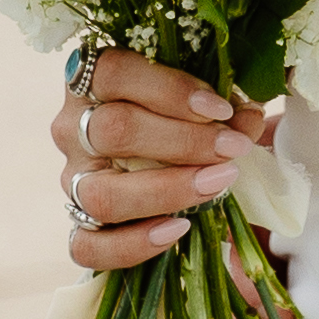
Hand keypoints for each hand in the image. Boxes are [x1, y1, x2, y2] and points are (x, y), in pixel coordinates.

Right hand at [54, 50, 312, 318]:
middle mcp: (71, 126)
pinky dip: (134, 244)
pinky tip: (178, 229)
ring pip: (101, 192)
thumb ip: (222, 106)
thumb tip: (247, 119)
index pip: (114, 72)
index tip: (222, 108)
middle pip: (113, 131)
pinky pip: (89, 246)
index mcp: (92, 78)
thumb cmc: (181, 115)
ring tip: (218, 185)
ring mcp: (70, 179)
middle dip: (182, 142)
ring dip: (166, 191)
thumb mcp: (200, 99)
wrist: (164, 161)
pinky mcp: (77, 225)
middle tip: (232, 150)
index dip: (169, 89)